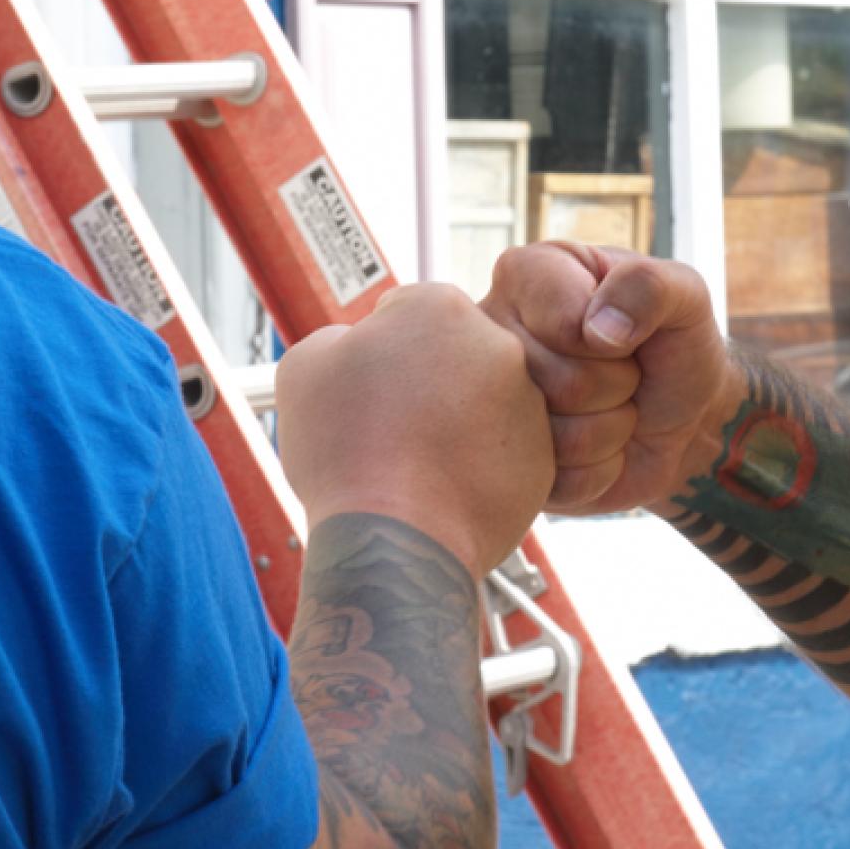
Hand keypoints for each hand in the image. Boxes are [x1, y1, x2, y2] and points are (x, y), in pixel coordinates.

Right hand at [276, 283, 549, 576]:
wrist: (393, 541)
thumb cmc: (343, 450)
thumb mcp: (306, 367)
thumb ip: (339, 339)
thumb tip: (355, 347)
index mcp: (440, 307)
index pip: (410, 314)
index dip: (381, 352)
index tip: (367, 387)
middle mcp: (499, 345)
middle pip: (456, 355)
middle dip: (429, 382)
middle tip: (392, 427)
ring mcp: (529, 405)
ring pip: (486, 404)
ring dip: (459, 423)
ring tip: (416, 465)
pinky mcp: (543, 460)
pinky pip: (506, 454)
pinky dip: (481, 466)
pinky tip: (443, 489)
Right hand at [482, 244, 743, 514]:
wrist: (686, 419)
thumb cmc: (675, 345)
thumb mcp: (684, 296)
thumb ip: (649, 285)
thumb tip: (597, 330)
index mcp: (526, 274)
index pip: (562, 322)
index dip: (611, 343)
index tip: (623, 335)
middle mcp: (491, 334)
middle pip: (557, 384)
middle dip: (613, 388)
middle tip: (622, 375)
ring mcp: (490, 400)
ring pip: (554, 439)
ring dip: (608, 432)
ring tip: (611, 407)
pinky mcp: (504, 459)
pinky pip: (555, 482)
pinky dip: (597, 472)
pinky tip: (599, 447)